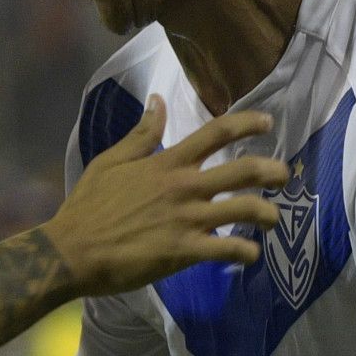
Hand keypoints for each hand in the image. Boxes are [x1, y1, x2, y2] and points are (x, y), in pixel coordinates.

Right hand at [44, 95, 286, 296]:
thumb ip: (141, 134)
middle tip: (283, 176)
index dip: (247, 124)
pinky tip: (248, 254)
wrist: (72, 251)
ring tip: (271, 219)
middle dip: (273, 171)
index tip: (267, 123)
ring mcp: (187, 220)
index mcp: (166, 163)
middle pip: (243, 170)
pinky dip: (246, 253)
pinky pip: (229, 250)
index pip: (215, 133)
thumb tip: (158, 100)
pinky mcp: (184, 251)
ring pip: (246, 210)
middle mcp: (183, 187)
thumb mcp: (110, 162)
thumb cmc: (88, 206)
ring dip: (268, 214)